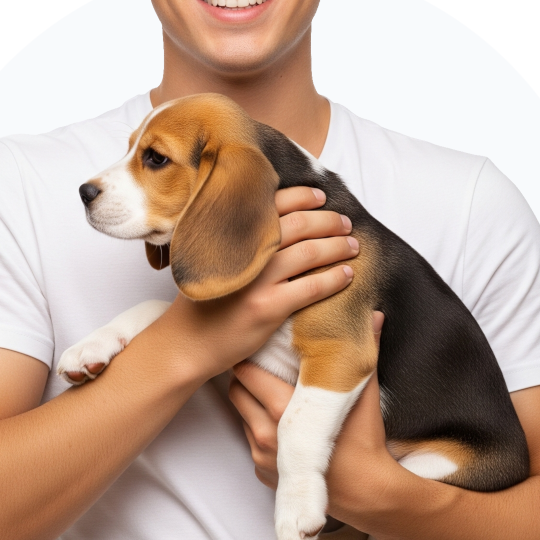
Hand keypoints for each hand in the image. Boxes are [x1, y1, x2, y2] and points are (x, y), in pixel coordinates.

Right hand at [168, 187, 360, 377]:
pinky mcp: (267, 307)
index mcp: (230, 234)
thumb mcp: (212, 258)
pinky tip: (346, 275)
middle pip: (298, 224)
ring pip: (309, 252)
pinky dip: (334, 278)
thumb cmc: (203, 301)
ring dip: (337, 246)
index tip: (321, 197)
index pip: (273, 203)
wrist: (186, 342)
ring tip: (353, 246)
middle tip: (345, 223)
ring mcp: (256, 279)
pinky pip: (311, 287)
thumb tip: (278, 220)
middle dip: (328, 220)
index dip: (303, 196)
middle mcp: (244, 251)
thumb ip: (240, 239)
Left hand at [228, 312, 390, 519]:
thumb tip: (373, 316)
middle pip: (236, 391)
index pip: (245, 372)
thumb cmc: (364, 441)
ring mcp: (261, 457)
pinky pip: (250, 441)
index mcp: (282, 410)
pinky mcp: (263, 473)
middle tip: (265, 367)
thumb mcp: (363, 392)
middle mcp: (265, 435)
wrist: (367, 493)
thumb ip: (364, 350)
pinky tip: (282, 424)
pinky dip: (260, 429)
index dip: (252, 357)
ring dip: (253, 404)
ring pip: (241, 416)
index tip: (262, 348)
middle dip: (247, 378)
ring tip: (275, 394)